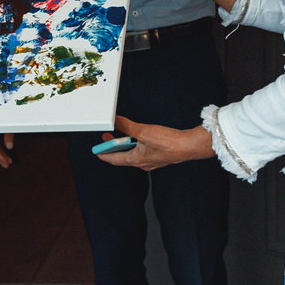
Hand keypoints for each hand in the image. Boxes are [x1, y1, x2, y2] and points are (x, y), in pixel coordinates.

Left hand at [90, 116, 213, 169]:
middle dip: (114, 146)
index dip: (103, 154)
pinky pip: (143, 152)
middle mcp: (142, 163)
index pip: (113, 159)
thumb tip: (114, 121)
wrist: (188, 146)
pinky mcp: (159, 157)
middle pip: (122, 157)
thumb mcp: (143, 131)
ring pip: (133, 154)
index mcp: (135, 160)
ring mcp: (151, 161)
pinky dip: (137, 145)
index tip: (96, 150)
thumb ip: (126, 126)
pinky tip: (141, 138)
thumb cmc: (168, 142)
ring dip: (126, 145)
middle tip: (108, 136)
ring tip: (124, 134)